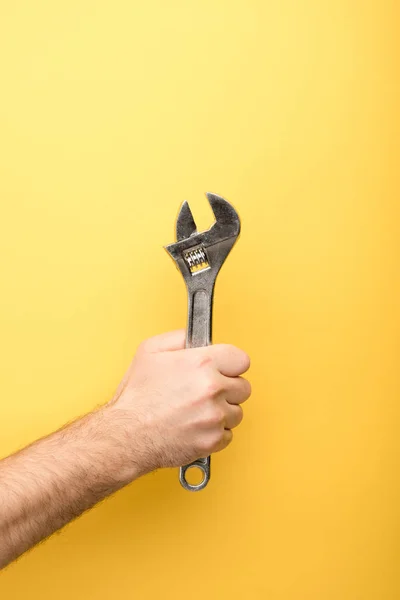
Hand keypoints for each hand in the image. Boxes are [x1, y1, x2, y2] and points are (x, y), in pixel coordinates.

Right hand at [107, 330, 250, 474]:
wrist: (126, 434)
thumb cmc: (136, 396)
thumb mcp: (150, 351)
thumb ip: (179, 338)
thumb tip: (196, 337)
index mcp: (202, 363)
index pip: (241, 359)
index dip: (230, 364)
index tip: (223, 370)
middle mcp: (213, 389)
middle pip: (243, 387)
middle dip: (228, 389)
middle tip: (207, 392)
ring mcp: (215, 417)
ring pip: (236, 412)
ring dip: (222, 412)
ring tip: (197, 411)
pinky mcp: (213, 440)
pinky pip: (228, 435)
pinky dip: (214, 433)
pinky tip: (195, 427)